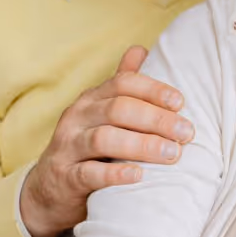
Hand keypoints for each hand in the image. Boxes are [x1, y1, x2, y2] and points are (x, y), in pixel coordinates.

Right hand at [20, 46, 193, 236]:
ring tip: (171, 153)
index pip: (123, 83)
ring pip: (104, 139)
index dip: (153, 89)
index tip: (180, 103)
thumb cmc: (87, 145)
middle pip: (118, 109)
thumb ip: (121, 83)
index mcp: (92, 98)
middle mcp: (77, 116)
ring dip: (142, 145)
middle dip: (156, 119)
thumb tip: (140, 48)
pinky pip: (89, 173)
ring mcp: (67, 146)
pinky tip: (139, 175)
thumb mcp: (102, 111)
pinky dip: (115, 174)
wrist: (49, 188)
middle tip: (186, 133)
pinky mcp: (64, 176)